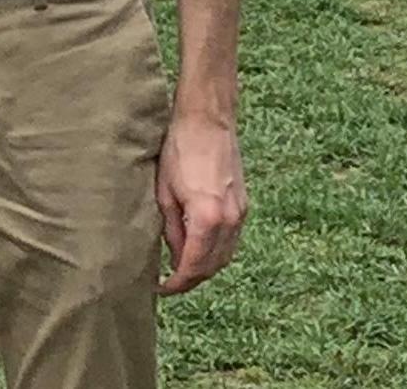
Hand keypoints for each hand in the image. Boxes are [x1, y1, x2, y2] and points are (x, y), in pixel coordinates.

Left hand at [157, 112, 245, 292]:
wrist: (207, 117)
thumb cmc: (180, 147)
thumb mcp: (165, 191)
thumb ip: (171, 229)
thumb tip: (174, 256)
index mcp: (207, 218)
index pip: (193, 266)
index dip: (177, 283)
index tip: (162, 288)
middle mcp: (229, 220)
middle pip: (213, 266)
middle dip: (192, 278)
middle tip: (171, 282)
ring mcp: (240, 212)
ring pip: (225, 255)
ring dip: (206, 266)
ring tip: (183, 267)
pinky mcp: (243, 202)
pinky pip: (232, 239)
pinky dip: (217, 250)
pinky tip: (201, 246)